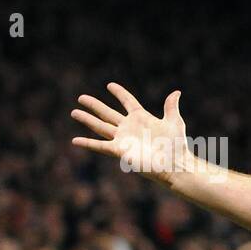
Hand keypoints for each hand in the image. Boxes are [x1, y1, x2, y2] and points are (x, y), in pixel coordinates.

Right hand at [71, 84, 193, 184]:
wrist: (175, 164)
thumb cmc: (177, 145)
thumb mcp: (174, 122)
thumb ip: (171, 107)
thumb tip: (176, 92)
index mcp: (142, 118)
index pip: (128, 102)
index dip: (120, 93)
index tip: (110, 85)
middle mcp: (130, 127)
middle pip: (108, 113)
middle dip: (95, 105)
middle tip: (81, 97)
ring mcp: (123, 139)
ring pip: (101, 126)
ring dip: (87, 119)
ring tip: (74, 112)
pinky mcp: (120, 150)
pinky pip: (100, 146)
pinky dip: (88, 143)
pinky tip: (75, 140)